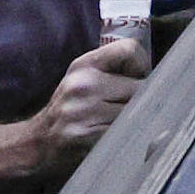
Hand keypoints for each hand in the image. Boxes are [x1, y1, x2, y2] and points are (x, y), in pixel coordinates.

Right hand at [30, 38, 150, 171]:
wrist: (37, 144)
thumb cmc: (68, 112)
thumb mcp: (81, 81)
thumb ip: (111, 72)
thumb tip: (156, 76)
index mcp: (83, 65)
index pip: (129, 49)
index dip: (142, 65)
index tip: (137, 80)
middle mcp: (82, 84)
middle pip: (140, 86)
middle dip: (143, 100)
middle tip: (130, 110)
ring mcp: (83, 111)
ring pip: (136, 112)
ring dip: (136, 122)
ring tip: (120, 126)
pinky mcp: (87, 136)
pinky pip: (126, 133)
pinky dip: (128, 138)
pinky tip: (115, 140)